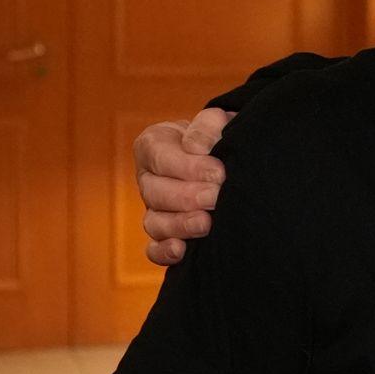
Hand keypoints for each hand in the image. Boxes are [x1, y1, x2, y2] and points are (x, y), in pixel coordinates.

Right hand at [134, 107, 234, 265]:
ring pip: (154, 222)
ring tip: (206, 223)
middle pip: (154, 192)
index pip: (160, 157)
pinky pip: (154, 249)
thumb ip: (206, 127)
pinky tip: (182, 251)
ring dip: (179, 225)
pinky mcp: (164, 234)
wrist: (225, 155)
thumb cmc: (219, 135)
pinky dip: (164, 252)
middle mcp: (149, 179)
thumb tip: (197, 148)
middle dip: (187, 197)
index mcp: (153, 146)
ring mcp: (154, 208)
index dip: (188, 167)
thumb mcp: (215, 121)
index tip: (219, 172)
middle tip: (215, 196)